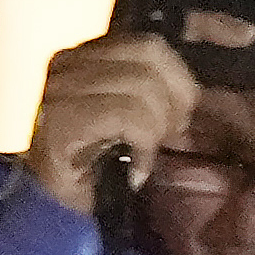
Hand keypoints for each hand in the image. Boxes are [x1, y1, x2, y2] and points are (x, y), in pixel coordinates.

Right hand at [27, 28, 201, 216]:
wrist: (50, 211)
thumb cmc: (97, 166)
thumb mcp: (134, 116)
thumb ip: (158, 91)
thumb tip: (196, 94)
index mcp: (88, 54)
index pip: (150, 42)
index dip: (185, 68)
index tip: (204, 89)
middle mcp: (69, 61)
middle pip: (150, 53)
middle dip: (174, 100)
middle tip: (171, 137)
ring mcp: (61, 88)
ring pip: (142, 85)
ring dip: (159, 126)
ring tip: (149, 153)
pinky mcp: (61, 118)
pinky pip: (128, 114)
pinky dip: (144, 144)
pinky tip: (138, 168)